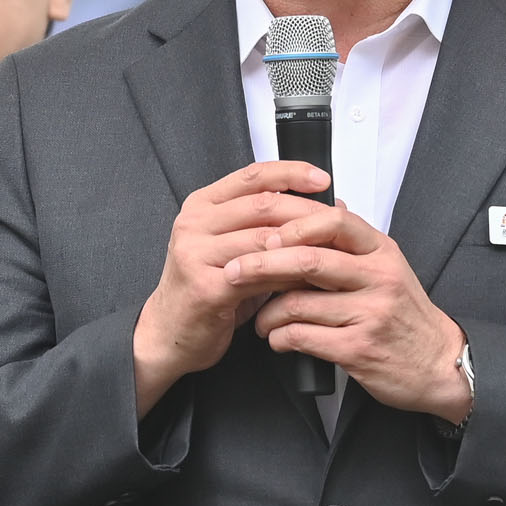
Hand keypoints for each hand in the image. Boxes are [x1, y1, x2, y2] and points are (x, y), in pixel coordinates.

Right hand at [133, 161, 331, 415]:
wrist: (168, 332)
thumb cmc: (208, 288)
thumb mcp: (236, 248)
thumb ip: (270, 225)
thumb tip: (330, 206)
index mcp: (201, 206)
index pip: (251, 176)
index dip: (290, 172)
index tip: (321, 179)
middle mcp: (194, 224)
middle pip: (262, 204)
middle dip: (305, 211)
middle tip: (337, 222)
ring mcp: (195, 253)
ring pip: (263, 238)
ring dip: (302, 245)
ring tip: (331, 251)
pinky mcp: (205, 287)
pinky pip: (258, 274)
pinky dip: (288, 275)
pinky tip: (309, 280)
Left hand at [232, 204, 471, 422]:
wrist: (440, 364)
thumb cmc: (406, 316)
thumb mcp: (390, 268)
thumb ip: (355, 242)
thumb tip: (327, 203)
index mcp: (381, 252)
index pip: (335, 221)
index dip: (293, 224)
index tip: (265, 234)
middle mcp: (378, 278)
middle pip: (308, 260)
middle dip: (261, 265)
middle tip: (233, 270)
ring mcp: (369, 314)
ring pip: (298, 303)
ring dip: (266, 313)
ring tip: (260, 320)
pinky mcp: (358, 349)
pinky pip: (302, 337)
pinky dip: (280, 338)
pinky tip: (278, 340)